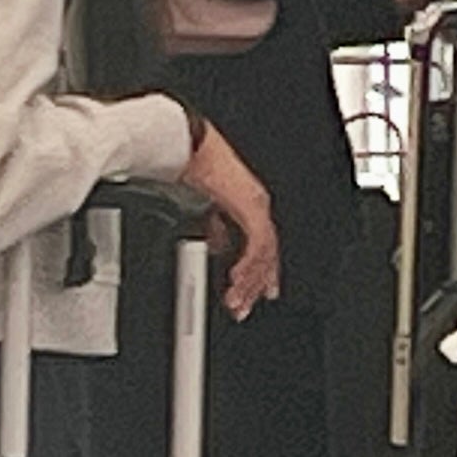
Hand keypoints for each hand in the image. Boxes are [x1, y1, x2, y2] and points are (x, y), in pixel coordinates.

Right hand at [180, 124, 283, 318]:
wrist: (189, 147)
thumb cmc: (194, 169)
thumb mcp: (204, 208)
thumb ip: (216, 229)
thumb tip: (218, 248)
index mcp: (249, 205)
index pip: (262, 245)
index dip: (260, 271)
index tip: (255, 292)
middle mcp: (257, 205)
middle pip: (267, 254)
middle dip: (256, 285)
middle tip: (243, 308)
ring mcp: (257, 205)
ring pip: (265, 253)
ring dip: (250, 280)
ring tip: (236, 300)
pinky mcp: (252, 206)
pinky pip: (258, 243)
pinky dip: (249, 265)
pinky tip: (236, 278)